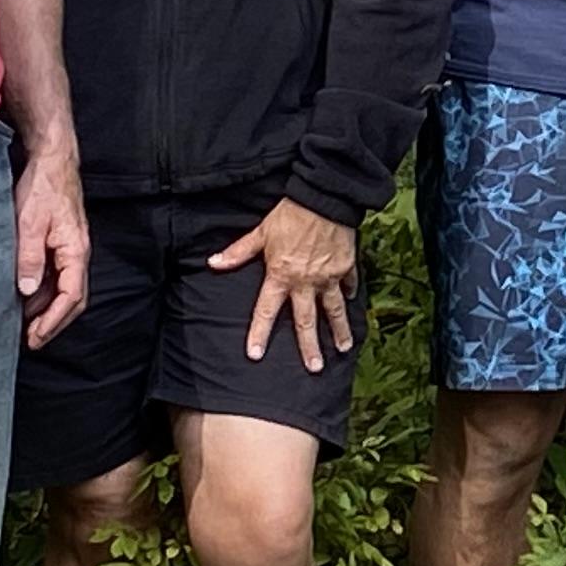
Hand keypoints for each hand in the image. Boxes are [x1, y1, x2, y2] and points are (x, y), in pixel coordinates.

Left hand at [15, 132, 90, 350]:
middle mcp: (78, 253)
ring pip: (64, 289)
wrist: (52, 160)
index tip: (34, 338)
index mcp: (76, 250)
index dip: (53, 321)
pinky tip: (24, 299)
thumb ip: (29, 258)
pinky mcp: (60, 243)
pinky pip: (56, 277)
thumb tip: (26, 292)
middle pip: (73, 298)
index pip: (71, 296)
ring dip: (46, 310)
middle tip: (30, 341)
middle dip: (53, 323)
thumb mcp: (29, 224)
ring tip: (23, 325)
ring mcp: (70, 249)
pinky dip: (42, 293)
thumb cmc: (43, 188)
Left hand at [214, 199, 359, 370]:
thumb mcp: (261, 231)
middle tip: (314, 368)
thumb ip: (239, 251)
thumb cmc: (290, 213)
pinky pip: (349, 283)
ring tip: (344, 348)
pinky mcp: (346, 265)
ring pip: (334, 309)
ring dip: (339, 330)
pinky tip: (353, 302)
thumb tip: (212, 263)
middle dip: (310, 346)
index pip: (266, 311)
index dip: (259, 333)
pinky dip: (351, 293)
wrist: (325, 197)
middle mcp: (306, 282)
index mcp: (281, 275)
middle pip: (307, 320)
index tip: (255, 355)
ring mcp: (329, 276)